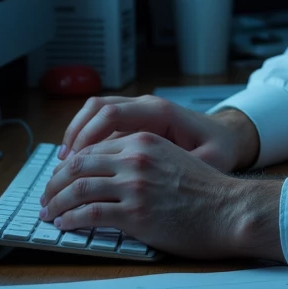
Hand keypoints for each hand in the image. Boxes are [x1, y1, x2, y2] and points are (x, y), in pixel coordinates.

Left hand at [38, 132, 282, 259]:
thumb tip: (109, 175)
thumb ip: (141, 160)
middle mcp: (134, 158)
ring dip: (56, 203)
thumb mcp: (171, 160)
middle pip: (77, 167)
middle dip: (54, 184)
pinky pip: (90, 215)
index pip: (91, 150)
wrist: (230, 210)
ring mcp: (134, 185)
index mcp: (142, 141)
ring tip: (48, 214)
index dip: (68, 167)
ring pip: (77, 189)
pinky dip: (70, 220)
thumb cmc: (206, 192)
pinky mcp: (136, 213)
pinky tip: (64, 225)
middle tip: (46, 198)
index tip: (59, 181)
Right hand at [57, 94, 258, 172]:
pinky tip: (79, 164)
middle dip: (74, 136)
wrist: (227, 136)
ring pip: (96, 112)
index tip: (72, 161)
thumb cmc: (218, 149)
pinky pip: (103, 123)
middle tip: (60, 167)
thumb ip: (183, 168)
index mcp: (160, 112)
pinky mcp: (136, 121)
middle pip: (97, 108)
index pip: (111, 114)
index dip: (87, 136)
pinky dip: (88, 139)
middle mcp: (146, 106)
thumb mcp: (208, 160)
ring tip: (63, 165)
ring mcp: (140, 111)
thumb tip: (156, 182)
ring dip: (77, 135)